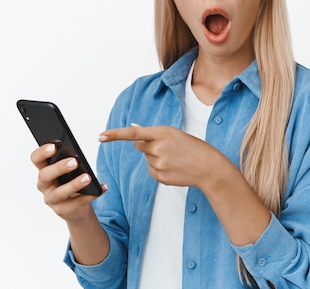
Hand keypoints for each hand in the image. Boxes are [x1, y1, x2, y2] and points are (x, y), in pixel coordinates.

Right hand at [30, 143, 106, 222]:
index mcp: (44, 169)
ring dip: (74, 184)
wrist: (75, 207)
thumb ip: (70, 161)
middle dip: (59, 168)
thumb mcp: (69, 170)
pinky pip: (77, 203)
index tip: (54, 146)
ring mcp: (51, 199)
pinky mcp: (62, 210)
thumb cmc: (70, 181)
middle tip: (74, 162)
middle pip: (45, 175)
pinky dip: (91, 195)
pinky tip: (102, 188)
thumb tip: (78, 155)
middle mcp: (44, 185)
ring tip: (88, 177)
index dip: (42, 152)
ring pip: (59, 193)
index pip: (36, 159)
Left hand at [98, 124, 227, 188]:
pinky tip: (174, 168)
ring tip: (175, 158)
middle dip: (147, 145)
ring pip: (147, 159)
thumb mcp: (175, 134)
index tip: (101, 136)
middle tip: (167, 147)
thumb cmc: (194, 148)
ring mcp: (158, 164)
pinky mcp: (159, 177)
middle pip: (139, 146)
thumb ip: (153, 134)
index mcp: (162, 132)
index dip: (115, 135)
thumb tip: (134, 131)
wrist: (209, 167)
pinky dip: (159, 169)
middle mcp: (158, 148)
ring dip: (156, 157)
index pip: (133, 134)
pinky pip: (151, 171)